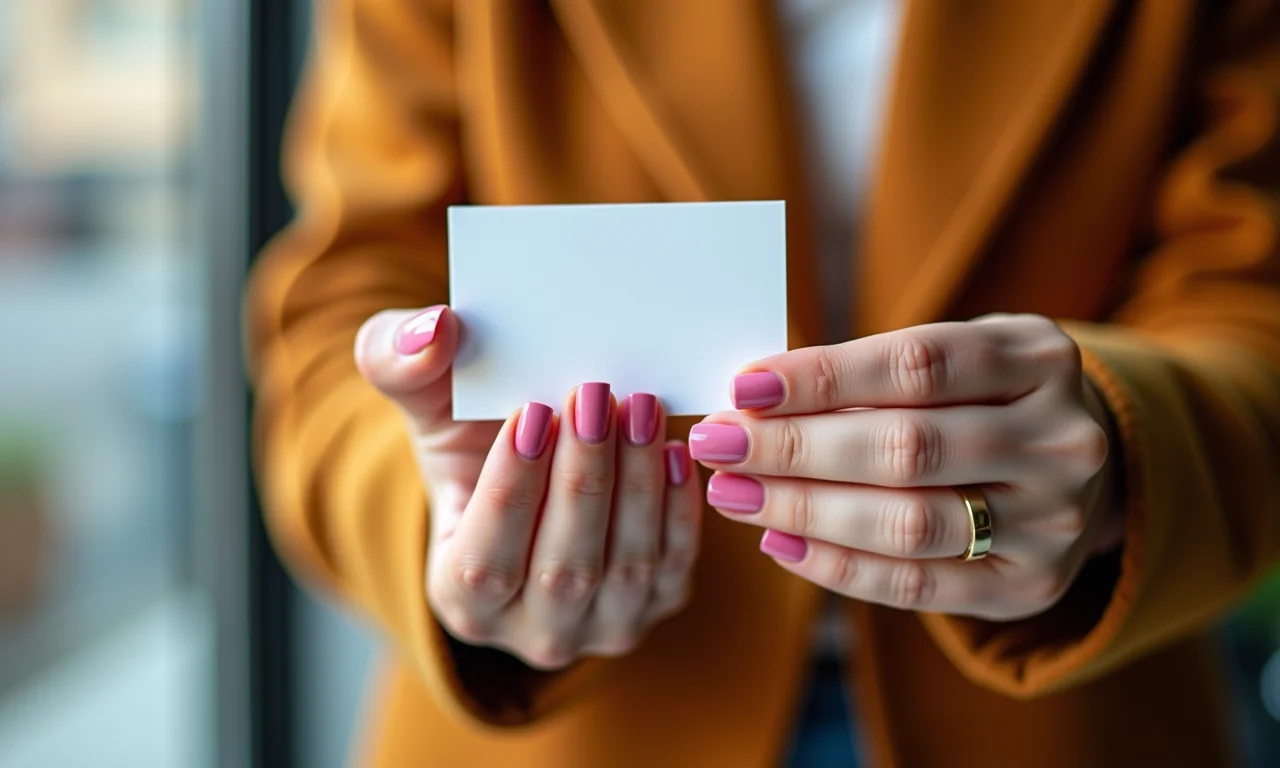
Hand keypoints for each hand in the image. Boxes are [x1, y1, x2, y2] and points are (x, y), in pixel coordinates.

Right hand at [355, 305, 701, 668]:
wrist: (534, 472)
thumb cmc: (471, 443)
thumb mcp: (426, 405)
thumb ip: (398, 361)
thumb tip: (431, 329)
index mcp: (461, 599)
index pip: (485, 563)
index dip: (509, 492)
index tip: (530, 415)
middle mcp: (533, 633)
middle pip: (564, 568)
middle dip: (582, 479)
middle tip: (595, 395)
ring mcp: (602, 626)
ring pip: (626, 567)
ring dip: (637, 484)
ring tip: (641, 407)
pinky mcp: (659, 602)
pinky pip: (675, 565)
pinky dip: (679, 509)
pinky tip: (674, 449)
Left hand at [690, 314, 1120, 621]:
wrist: (1079, 466)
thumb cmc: (984, 396)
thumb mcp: (955, 356)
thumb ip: (871, 371)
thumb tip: (752, 397)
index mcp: (1038, 360)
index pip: (916, 366)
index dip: (823, 377)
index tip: (743, 387)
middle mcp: (1060, 441)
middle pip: (907, 448)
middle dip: (795, 448)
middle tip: (718, 444)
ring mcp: (1054, 521)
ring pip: (907, 522)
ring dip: (803, 510)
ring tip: (733, 493)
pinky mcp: (1030, 586)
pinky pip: (916, 585)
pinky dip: (837, 567)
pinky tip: (778, 543)